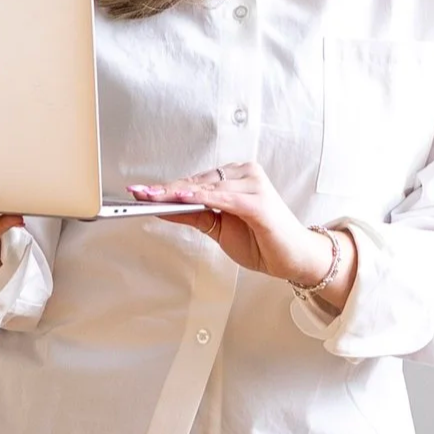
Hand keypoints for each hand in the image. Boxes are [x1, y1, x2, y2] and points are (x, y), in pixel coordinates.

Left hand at [127, 160, 353, 304]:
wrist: (294, 259)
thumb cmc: (263, 241)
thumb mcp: (218, 228)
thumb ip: (194, 215)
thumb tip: (162, 208)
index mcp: (235, 178)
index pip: (194, 182)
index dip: (166, 187)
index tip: (140, 191)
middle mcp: (245, 175)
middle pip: (197, 182)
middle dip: (166, 190)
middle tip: (139, 193)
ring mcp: (253, 186)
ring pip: (208, 187)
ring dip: (179, 192)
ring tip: (153, 197)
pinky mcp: (259, 202)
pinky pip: (225, 199)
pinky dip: (204, 198)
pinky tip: (185, 198)